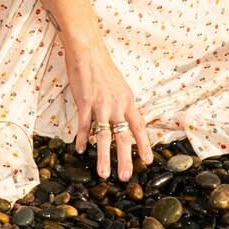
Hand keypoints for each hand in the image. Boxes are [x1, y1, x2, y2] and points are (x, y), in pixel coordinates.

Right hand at [65, 35, 153, 181]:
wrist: (88, 51)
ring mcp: (100, 105)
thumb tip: (123, 120)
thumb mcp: (119, 86)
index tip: (147, 161)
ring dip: (103, 157)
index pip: (139, 127)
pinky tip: (81, 149)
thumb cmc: (103, 68)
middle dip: (124, 159)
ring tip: (103, 174)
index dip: (143, 145)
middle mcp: (117, 105)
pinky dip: (83, 139)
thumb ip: (121, 104)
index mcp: (128, 101)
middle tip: (125, 177)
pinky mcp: (85, 103)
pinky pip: (85, 126)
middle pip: (123, 137)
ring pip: (104, 137)